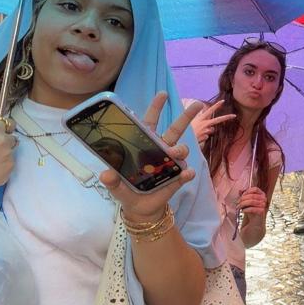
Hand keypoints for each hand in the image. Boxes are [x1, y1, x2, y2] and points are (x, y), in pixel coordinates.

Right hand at [0, 118, 16, 194]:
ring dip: (3, 156)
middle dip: (5, 143)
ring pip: (11, 153)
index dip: (3, 130)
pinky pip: (9, 165)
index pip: (7, 124)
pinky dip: (2, 168)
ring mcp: (8, 155)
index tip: (3, 133)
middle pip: (12, 139)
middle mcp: (3, 140)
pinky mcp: (10, 168)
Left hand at [101, 92, 201, 221]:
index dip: (156, 108)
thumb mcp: (116, 186)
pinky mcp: (178, 178)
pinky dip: (187, 173)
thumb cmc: (128, 191)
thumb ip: (111, 181)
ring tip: (176, 154)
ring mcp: (171, 164)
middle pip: (175, 129)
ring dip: (181, 149)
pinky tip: (186, 174)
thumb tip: (105, 174)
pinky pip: (186, 173)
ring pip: (182, 149)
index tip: (163, 94)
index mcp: (144, 146)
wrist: (141, 210)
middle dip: (186, 116)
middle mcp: (160, 151)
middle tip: (198, 104)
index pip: (150, 122)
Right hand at [190, 100, 236, 145]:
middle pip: (217, 120)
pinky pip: (206, 137)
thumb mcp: (193, 123)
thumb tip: (212, 129)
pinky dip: (202, 137)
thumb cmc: (186, 129)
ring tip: (196, 132)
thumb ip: (204, 125)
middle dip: (226, 117)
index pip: (210, 110)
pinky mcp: (204, 137)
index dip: (217, 105)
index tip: (223, 101)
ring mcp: (205, 130)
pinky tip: (195, 137)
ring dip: (206, 131)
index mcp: (200, 118)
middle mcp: (204, 124)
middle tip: (234, 115)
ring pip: (211, 130)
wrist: (181, 138)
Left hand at [237, 186, 267, 217]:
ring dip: (243, 204)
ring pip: (251, 202)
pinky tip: (243, 211)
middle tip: (237, 202)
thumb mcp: (247, 200)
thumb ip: (244, 195)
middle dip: (242, 199)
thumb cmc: (251, 208)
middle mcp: (264, 198)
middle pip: (252, 195)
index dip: (247, 191)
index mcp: (262, 194)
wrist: (255, 219)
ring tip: (238, 207)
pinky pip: (252, 209)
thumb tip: (240, 190)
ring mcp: (263, 205)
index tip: (241, 195)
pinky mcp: (261, 211)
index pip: (255, 189)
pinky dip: (246, 209)